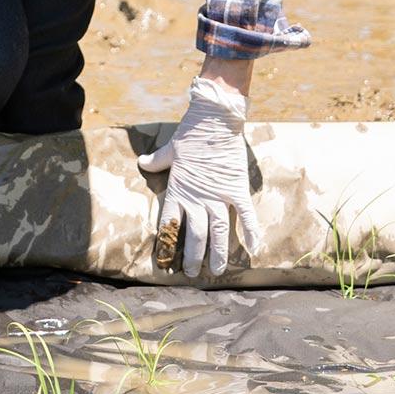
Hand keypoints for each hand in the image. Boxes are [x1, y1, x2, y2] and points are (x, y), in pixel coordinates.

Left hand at [136, 76, 261, 277]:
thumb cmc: (190, 134)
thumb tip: (141, 162)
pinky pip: (246, 215)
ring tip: (217, 271)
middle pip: (195, 235)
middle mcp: (197, 198)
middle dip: (193, 256)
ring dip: (218, 253)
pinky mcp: (237, 188)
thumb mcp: (170, 149)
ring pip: (219, 232)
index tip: (167, 260)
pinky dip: (250, 231)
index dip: (168, 243)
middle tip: (192, 274)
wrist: (214, 119)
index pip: (170, 223)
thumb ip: (156, 161)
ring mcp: (219, 195)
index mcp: (179, 190)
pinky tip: (253, 249)